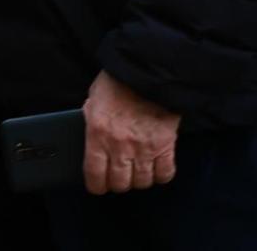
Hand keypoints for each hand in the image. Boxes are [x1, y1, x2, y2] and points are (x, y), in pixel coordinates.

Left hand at [82, 71, 177, 194]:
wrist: (147, 70)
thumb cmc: (118, 82)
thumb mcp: (94, 99)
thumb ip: (92, 121)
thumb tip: (91, 138)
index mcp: (98, 133)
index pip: (94, 174)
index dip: (96, 185)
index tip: (97, 187)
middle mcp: (120, 145)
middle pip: (119, 183)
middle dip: (117, 184)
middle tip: (118, 177)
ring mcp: (144, 147)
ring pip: (142, 182)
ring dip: (138, 180)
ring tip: (136, 172)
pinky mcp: (166, 145)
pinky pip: (165, 174)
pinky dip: (160, 175)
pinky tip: (155, 168)